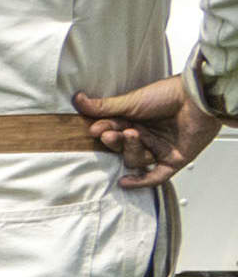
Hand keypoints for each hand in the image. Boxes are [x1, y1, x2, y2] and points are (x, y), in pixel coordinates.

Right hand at [81, 72, 221, 187]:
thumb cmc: (168, 94)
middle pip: (123, 148)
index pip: (114, 132)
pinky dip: (140, 181)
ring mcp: (161, 149)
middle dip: (116, 141)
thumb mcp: (131, 101)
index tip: (95, 129)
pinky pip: (155, 176)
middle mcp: (149, 136)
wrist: (197, 98)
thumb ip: (104, 107)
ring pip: (137, 159)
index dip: (104, 131)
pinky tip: (124, 182)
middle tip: (110, 133)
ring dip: (131, 149)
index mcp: (138, 121)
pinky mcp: (174, 160)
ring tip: (134, 135)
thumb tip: (78, 99)